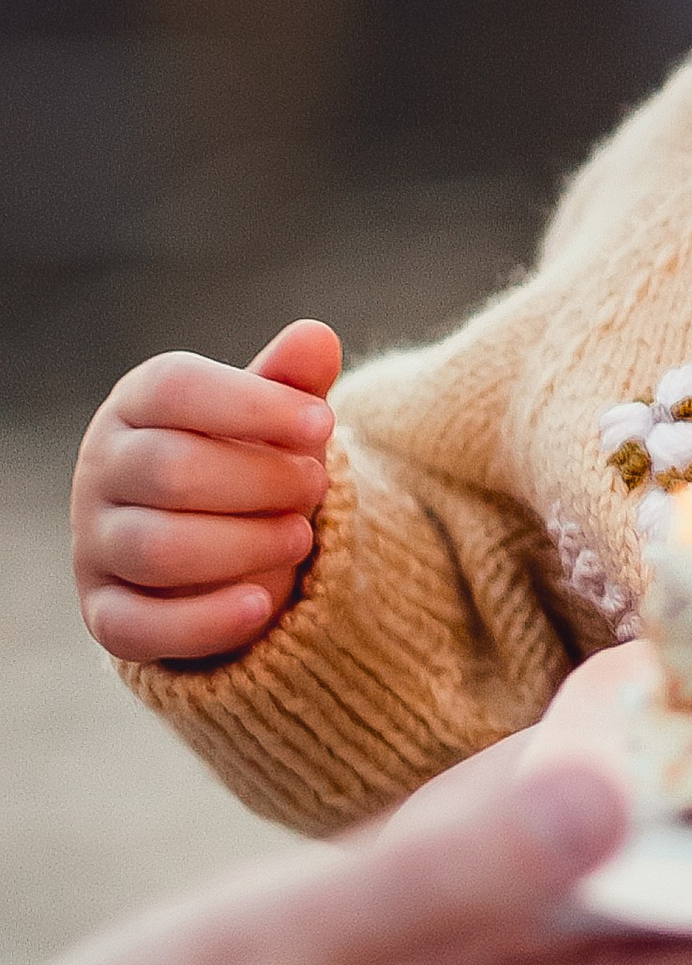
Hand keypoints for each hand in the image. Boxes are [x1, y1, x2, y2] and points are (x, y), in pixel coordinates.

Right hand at [72, 319, 341, 664]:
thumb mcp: (272, 418)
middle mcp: (101, 470)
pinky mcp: (103, 612)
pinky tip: (262, 609)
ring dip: (242, 545)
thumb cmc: (244, 457)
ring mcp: (95, 544)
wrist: (218, 539)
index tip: (323, 422)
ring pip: (156, 549)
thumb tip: (317, 337)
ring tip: (301, 536)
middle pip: (170, 470)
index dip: (253, 404)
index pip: (176, 389)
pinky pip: (136, 627)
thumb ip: (292, 382)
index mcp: (136, 405)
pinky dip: (203, 622)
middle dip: (258, 479)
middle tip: (317, 484)